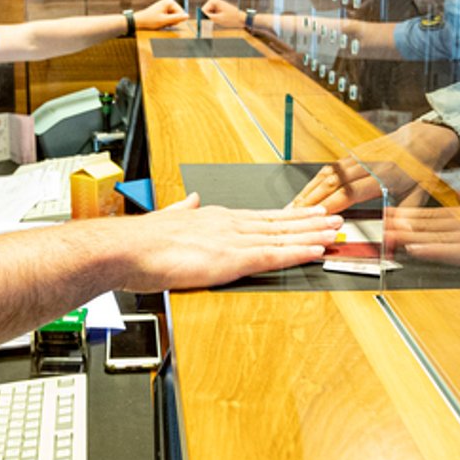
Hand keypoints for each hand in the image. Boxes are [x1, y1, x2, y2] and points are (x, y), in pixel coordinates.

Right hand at [111, 194, 339, 290]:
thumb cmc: (140, 241)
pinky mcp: (230, 260)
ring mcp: (232, 240)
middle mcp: (228, 224)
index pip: (260, 216)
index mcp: (215, 217)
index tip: (306, 213)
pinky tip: (314, 251)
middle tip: (334, 218)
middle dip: (308, 221)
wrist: (126, 248)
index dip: (287, 216)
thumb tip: (189, 200)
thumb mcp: (166, 217)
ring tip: (334, 232)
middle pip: (278, 222)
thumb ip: (182, 209)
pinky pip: (272, 257)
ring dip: (311, 235)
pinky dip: (296, 253)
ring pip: (282, 237)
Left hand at [132, 0, 188, 31]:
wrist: (139, 21)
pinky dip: (167, 21)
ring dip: (169, 21)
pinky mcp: (164, 9)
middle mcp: (169, 1)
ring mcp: (166, 5)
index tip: (167, 22)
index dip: (176, 20)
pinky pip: (170, 17)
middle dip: (172, 21)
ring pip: (174, 17)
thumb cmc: (150, 20)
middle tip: (163, 22)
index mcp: (169, 1)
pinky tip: (161, 21)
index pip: (181, 13)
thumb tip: (187, 16)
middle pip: (178, 14)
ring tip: (161, 22)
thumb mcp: (164, 21)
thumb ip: (177, 18)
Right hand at [201, 0, 246, 29]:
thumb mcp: (218, 19)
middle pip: (204, 13)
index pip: (202, 11)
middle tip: (214, 24)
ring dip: (211, 20)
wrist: (242, 19)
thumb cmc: (232, 18)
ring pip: (207, 15)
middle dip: (207, 19)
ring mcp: (215, 5)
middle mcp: (213, 1)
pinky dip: (213, 20)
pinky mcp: (216, 9)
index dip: (205, 19)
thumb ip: (207, 18)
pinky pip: (211, 16)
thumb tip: (199, 20)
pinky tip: (219, 21)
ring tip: (219, 22)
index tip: (208, 24)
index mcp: (213, 1)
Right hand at [290, 121, 459, 213]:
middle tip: (294, 215)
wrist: (424, 138)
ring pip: (328, 173)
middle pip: (333, 182)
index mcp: (384, 176)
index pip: (350, 192)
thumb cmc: (421, 168)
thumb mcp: (419, 196)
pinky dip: (316, 179)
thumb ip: (405, 218)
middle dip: (311, 200)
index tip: (316, 217)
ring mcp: (359, 156)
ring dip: (309, 190)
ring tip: (295, 205)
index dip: (331, 204)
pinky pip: (331, 167)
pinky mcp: (354, 153)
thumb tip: (396, 239)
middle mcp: (368, 164)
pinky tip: (307, 190)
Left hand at [383, 194, 459, 275]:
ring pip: (436, 236)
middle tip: (377, 223)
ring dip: (411, 236)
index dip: (409, 215)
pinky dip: (434, 251)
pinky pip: (455, 252)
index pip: (434, 215)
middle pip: (429, 224)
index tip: (388, 214)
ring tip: (387, 235)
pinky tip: (415, 250)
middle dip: (402, 224)